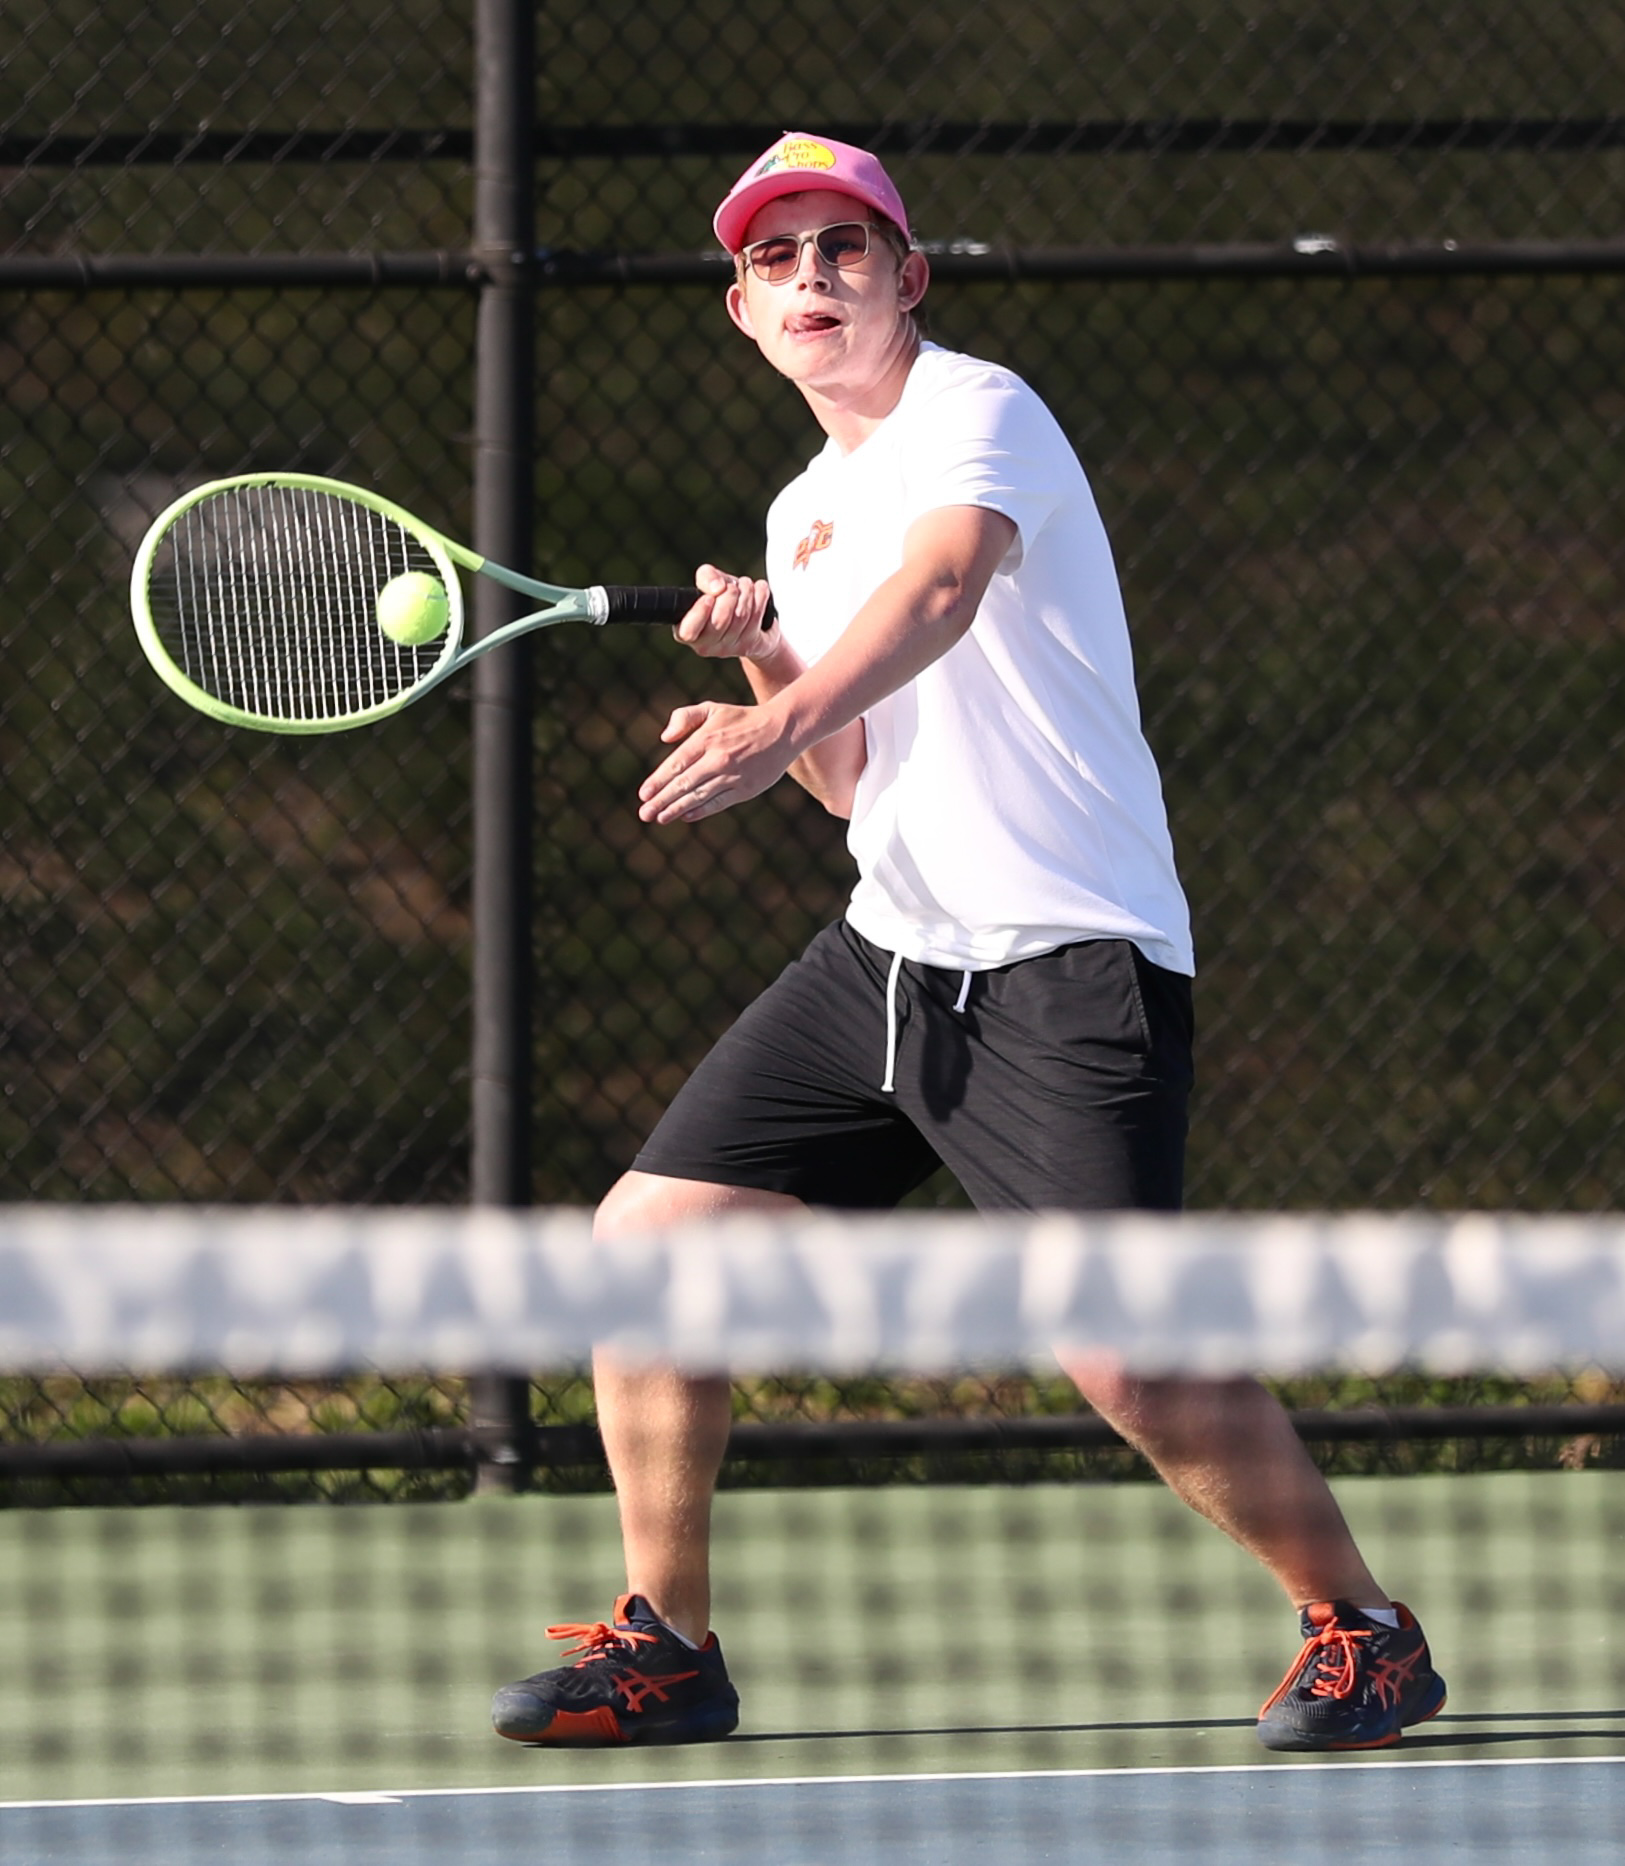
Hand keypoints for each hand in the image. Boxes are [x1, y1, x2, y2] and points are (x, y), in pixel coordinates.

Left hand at [638, 698, 794, 823]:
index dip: (658, 781)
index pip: (676, 763)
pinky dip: (701, 810)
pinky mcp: (746, 789)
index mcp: (707, 738)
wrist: (783, 730)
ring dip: (677, 809)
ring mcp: (733, 775)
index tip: (643, 794)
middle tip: (644, 814)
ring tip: (659, 818)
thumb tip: (665, 738)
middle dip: (662, 800)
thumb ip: (684, 717)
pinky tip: (686, 816)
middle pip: (684, 784)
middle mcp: (718, 758)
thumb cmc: (742, 720)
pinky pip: (719, 802)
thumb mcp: (712, 709)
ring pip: (699, 796)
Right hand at [673, 565, 776, 661]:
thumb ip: (706, 577)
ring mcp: (727, 649)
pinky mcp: (748, 646)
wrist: (753, 620)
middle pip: (719, 620)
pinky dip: (760, 596)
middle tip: (733, 587)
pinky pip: (756, 618)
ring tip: (746, 586)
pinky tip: (759, 590)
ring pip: (740, 617)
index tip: (709, 597)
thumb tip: (717, 587)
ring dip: (746, 593)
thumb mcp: (711, 584)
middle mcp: (704, 645)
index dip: (700, 612)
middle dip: (730, 594)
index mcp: (686, 630)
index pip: (688, 631)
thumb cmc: (724, 600)